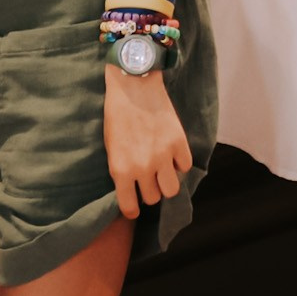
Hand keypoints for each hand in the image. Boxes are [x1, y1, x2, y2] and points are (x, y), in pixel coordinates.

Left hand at [104, 67, 193, 219]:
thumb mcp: (111, 148)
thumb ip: (122, 170)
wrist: (134, 86)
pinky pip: (185, 166)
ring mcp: (163, 156)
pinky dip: (180, 163)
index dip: (132, 209)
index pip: (130, 207)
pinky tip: (172, 153)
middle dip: (150, 190)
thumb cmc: (117, 116)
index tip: (134, 206)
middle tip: (148, 178)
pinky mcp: (179, 143)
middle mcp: (143, 167)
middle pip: (154, 198)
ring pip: (172, 190)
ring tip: (163, 171)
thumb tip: (132, 189)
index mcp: (121, 170)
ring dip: (167, 182)